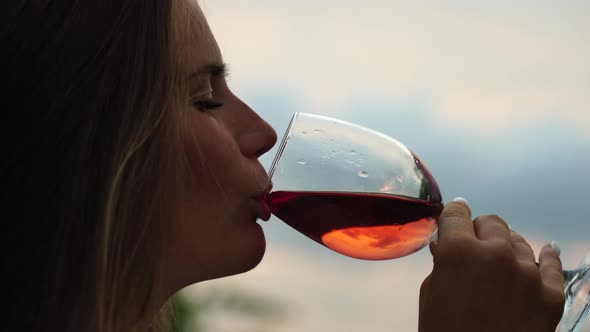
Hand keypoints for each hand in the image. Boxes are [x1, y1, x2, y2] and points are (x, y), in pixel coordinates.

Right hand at [418, 199, 564, 331]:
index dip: (453, 214)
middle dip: (479, 230)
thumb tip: (446, 244)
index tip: (454, 216)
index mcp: (459, 251)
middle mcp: (496, 254)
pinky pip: (553, 264)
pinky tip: (547, 250)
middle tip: (474, 246)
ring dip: (506, 247)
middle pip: (492, 222)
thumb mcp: (431, 293)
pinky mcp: (551, 295)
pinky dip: (547, 256)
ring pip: (519, 241)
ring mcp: (527, 274)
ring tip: (501, 262)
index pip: (457, 213)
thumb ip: (442, 262)